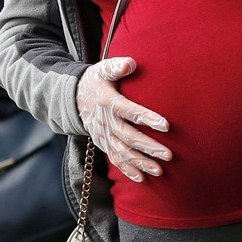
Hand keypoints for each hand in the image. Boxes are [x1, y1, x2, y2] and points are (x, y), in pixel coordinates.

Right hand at [76, 57, 171, 181]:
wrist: (74, 97)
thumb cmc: (96, 81)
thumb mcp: (102, 69)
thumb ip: (116, 66)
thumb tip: (131, 63)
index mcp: (108, 102)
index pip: (130, 111)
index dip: (147, 118)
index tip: (166, 125)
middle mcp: (105, 122)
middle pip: (128, 137)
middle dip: (148, 147)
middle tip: (168, 154)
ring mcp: (103, 135)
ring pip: (122, 152)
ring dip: (140, 162)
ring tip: (159, 170)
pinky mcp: (102, 143)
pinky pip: (114, 159)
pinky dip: (127, 170)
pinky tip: (142, 178)